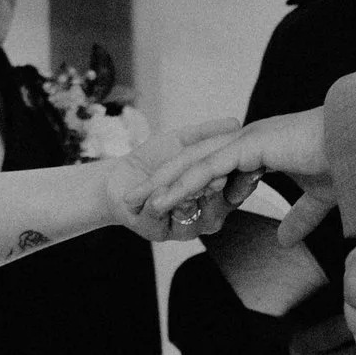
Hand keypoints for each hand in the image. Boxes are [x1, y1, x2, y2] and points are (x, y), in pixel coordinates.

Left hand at [108, 123, 269, 241]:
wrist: (119, 175)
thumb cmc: (154, 160)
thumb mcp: (183, 141)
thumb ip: (208, 134)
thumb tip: (235, 123)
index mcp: (214, 197)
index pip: (234, 193)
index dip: (236, 181)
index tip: (236, 166)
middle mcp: (202, 216)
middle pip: (217, 210)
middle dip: (212, 191)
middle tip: (213, 178)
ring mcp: (181, 227)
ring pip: (190, 219)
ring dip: (185, 201)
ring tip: (181, 188)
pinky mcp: (156, 232)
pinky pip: (160, 221)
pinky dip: (157, 206)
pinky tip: (154, 195)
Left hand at [142, 109, 333, 237]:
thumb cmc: (346, 166)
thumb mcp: (316, 201)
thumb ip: (298, 219)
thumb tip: (284, 241)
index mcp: (260, 148)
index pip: (215, 167)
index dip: (190, 186)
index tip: (171, 205)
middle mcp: (248, 139)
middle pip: (196, 162)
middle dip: (166, 182)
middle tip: (139, 201)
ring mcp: (247, 139)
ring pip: (194, 163)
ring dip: (165, 183)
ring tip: (139, 202)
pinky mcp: (250, 144)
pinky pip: (208, 166)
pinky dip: (184, 183)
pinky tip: (164, 197)